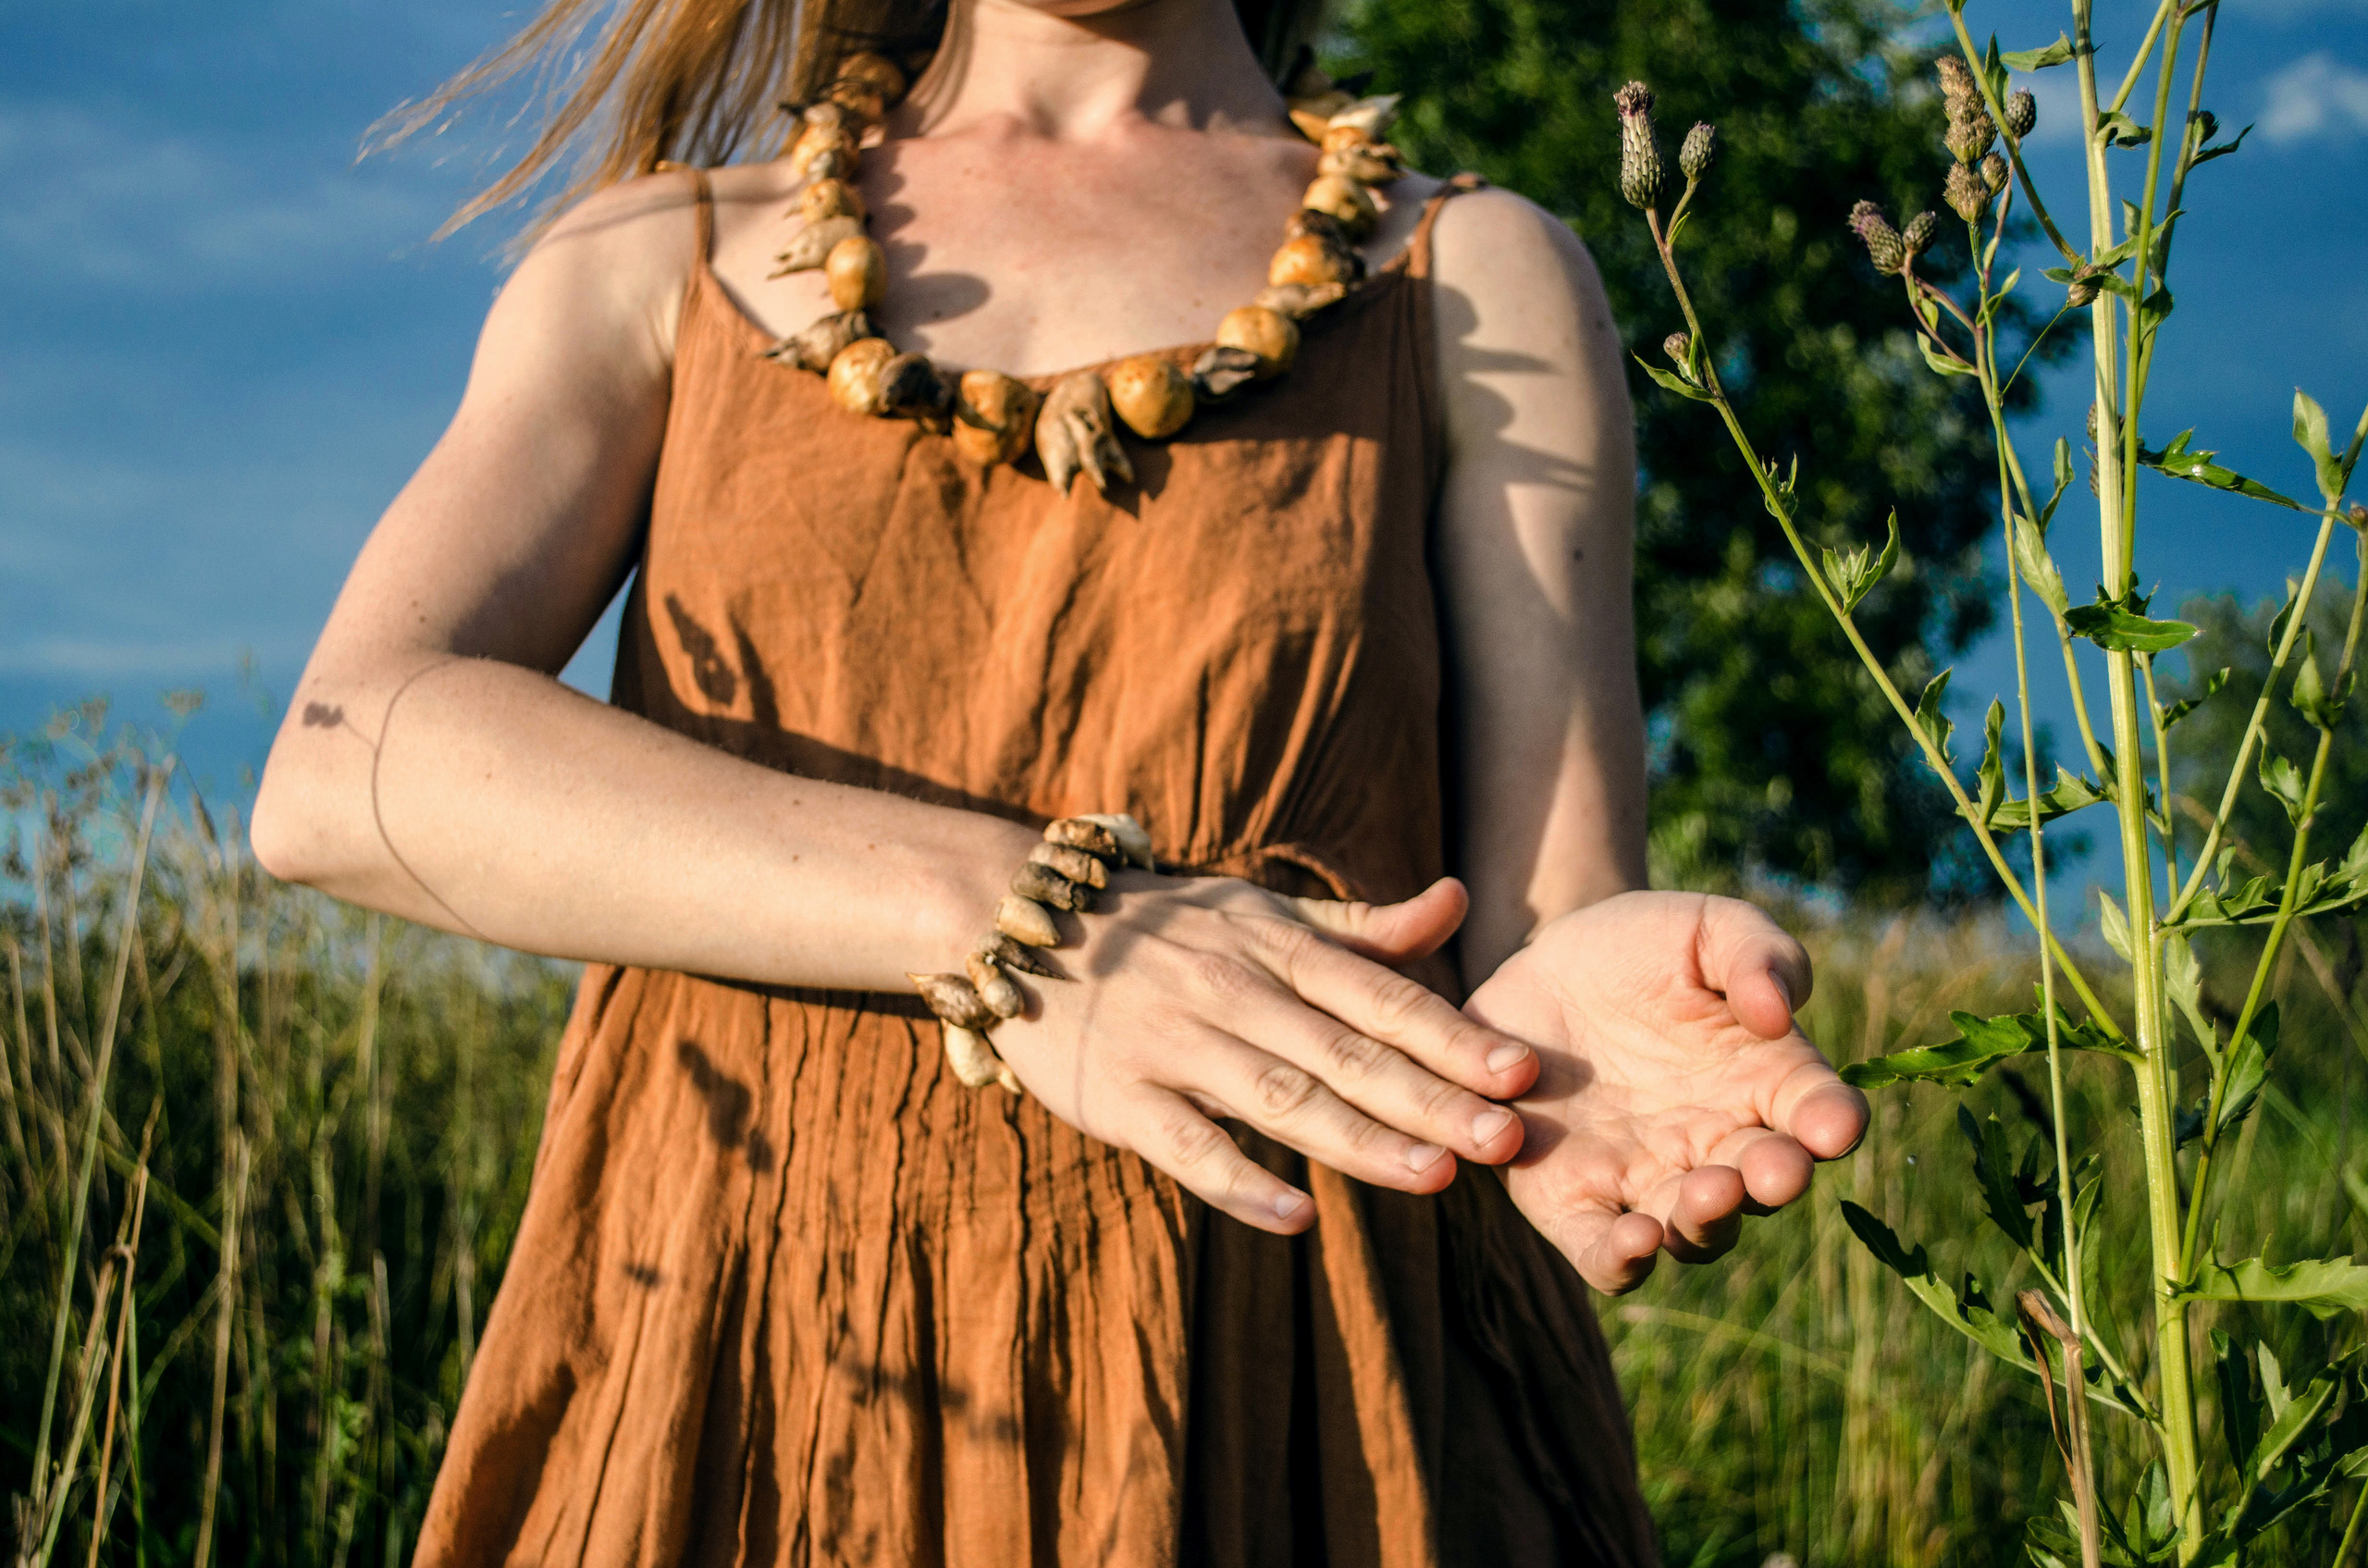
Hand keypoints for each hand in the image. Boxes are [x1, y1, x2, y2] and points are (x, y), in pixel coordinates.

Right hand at [993, 876, 1540, 1233]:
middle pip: (1347, 1053)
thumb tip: (1457, 902)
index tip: (1522, 1072)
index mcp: (1277, 947)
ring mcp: (1176, 1046)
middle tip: (1506, 1139)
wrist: (1024, 926)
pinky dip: (1240, 1182)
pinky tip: (1296, 1217)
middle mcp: (1234, 992)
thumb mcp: (1259, 910)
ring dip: (1358, 1140)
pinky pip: (1187, 1147)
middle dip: (1431, 1097)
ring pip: (1280, 1099)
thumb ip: (1360, 927)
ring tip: (1433, 1175)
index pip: (1381, 996)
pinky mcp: (1121, 1098)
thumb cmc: (1166, 929)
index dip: (1453, 1035)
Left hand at [1463, 890, 1866, 1293]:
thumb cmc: (1643, 946)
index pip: (1818, 1114)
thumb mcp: (1705, 928)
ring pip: (1694, 1231)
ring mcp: (1648, 1178)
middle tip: (1770, 1170)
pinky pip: (1606, 1253)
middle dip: (1771, 1183)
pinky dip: (1622, 1260)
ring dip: (1705, 1225)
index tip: (1833, 1125)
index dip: (1832, 1125)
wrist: (1543, 968)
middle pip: (1762, 1186)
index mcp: (1767, 1081)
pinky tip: (1633, 1239)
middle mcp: (1718, 1144)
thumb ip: (1755, 954)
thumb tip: (1778, 1012)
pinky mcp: (1575, 1200)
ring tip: (1704, 1197)